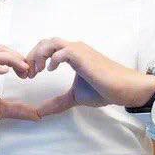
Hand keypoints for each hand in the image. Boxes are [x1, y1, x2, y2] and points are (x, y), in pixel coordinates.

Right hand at [0, 46, 40, 136]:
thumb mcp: (0, 110)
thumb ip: (17, 109)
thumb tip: (36, 115)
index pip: (3, 54)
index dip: (18, 60)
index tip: (28, 73)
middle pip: (0, 50)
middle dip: (17, 57)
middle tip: (28, 70)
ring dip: (11, 59)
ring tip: (22, 69)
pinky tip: (6, 71)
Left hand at [25, 38, 154, 114]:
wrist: (125, 89)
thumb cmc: (104, 90)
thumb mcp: (74, 97)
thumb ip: (57, 102)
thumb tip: (39, 113)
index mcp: (72, 55)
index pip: (46, 48)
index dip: (34, 59)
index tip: (29, 75)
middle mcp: (74, 49)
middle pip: (45, 42)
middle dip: (32, 56)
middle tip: (28, 74)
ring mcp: (79, 51)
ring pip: (51, 42)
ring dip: (39, 55)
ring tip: (37, 71)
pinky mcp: (84, 56)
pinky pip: (63, 51)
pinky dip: (53, 59)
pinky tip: (51, 70)